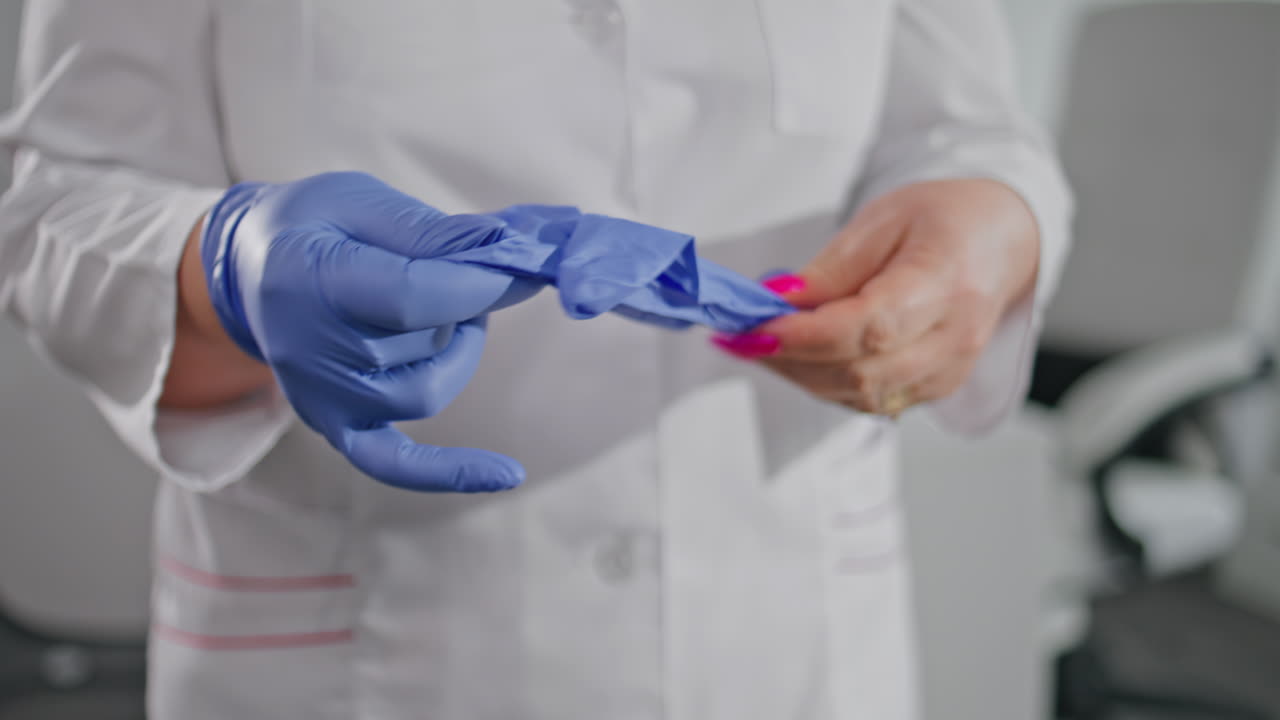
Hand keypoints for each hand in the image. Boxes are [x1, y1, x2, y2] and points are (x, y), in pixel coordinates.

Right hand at [200, 172, 540, 491]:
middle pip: (423, 344)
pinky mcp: (336, 426)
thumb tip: (509, 252)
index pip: (411, 296)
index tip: (521, 266)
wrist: (249, 268)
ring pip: (427, 391)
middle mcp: (310, 351)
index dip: (477, 284)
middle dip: (465, 305)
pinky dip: (450, 471)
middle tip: (462, 270)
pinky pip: (395, 464)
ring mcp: (322, 398)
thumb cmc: (312, 225)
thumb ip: (430, 232)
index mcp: (310, 279)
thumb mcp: (361, 201)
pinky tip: (506, 474)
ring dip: (457, 353)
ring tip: (451, 314)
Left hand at [712, 179, 1038, 415]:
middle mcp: (955, 338)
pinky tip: (799, 356)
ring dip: (801, 375)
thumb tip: (777, 302)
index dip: (804, 336)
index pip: (870, 327)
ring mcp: (948, 371)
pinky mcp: (935, 388)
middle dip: (789, 360)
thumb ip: (830, 269)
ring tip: (760, 343)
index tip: (754, 328)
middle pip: (861, 372)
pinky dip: (826, 383)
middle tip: (739, 337)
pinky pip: (871, 401)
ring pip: (860, 395)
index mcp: (947, 282)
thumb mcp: (883, 219)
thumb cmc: (947, 220)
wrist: (1004, 240)